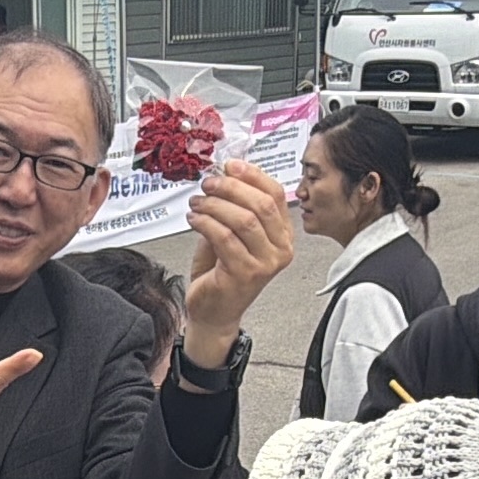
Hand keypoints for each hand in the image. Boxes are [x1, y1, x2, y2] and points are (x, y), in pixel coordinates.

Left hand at [179, 159, 294, 363]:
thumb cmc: (222, 273)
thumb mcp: (233, 234)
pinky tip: (194, 219)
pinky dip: (205, 223)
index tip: (229, 166)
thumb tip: (222, 175)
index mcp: (283, 236)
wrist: (214, 312)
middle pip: (261, 204)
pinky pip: (224, 237)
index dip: (252, 175)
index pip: (276, 195)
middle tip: (208, 184)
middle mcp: (280, 250)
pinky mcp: (244, 274)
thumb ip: (234, 207)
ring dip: (215, 205)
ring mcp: (265, 264)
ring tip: (197, 203)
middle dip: (230, 188)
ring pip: (243, 219)